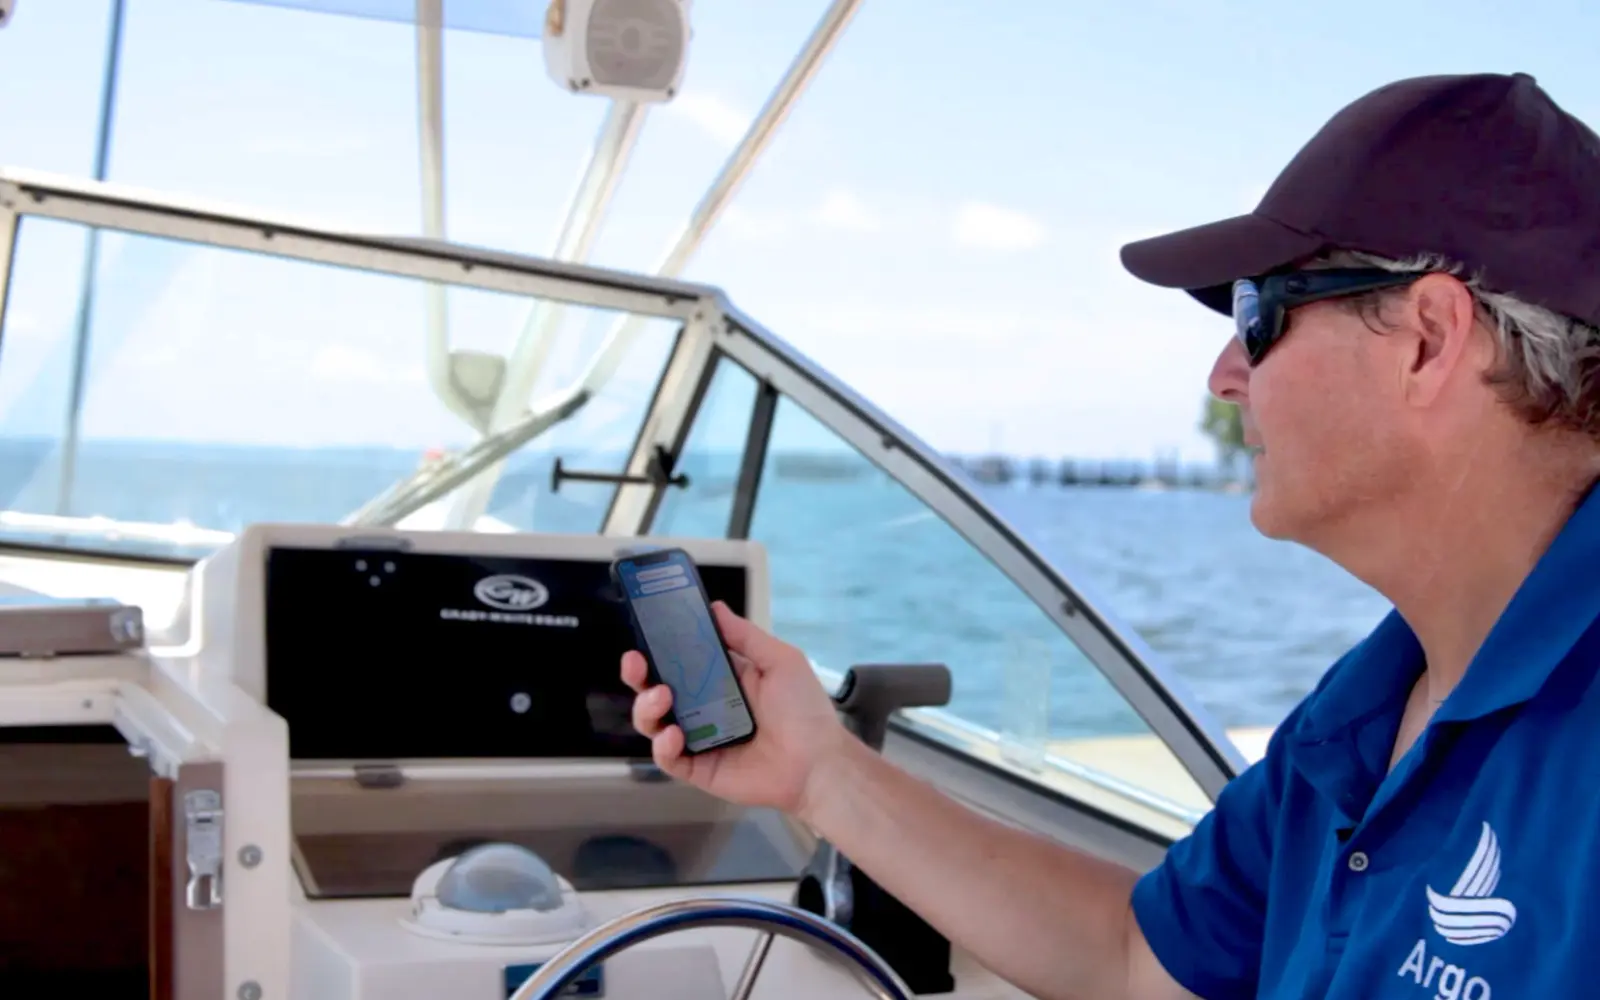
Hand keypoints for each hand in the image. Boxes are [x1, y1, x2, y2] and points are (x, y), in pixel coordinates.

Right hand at [621, 601, 850, 816]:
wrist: (818, 762)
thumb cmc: (804, 710)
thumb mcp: (779, 661)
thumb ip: (745, 636)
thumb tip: (715, 608)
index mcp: (721, 680)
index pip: (680, 661)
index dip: (659, 648)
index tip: (645, 632)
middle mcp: (704, 708)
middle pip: (656, 690)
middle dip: (639, 675)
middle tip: (635, 662)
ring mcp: (699, 739)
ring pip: (654, 723)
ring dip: (647, 707)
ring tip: (662, 696)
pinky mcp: (699, 768)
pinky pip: (668, 758)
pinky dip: (663, 746)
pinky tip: (674, 734)